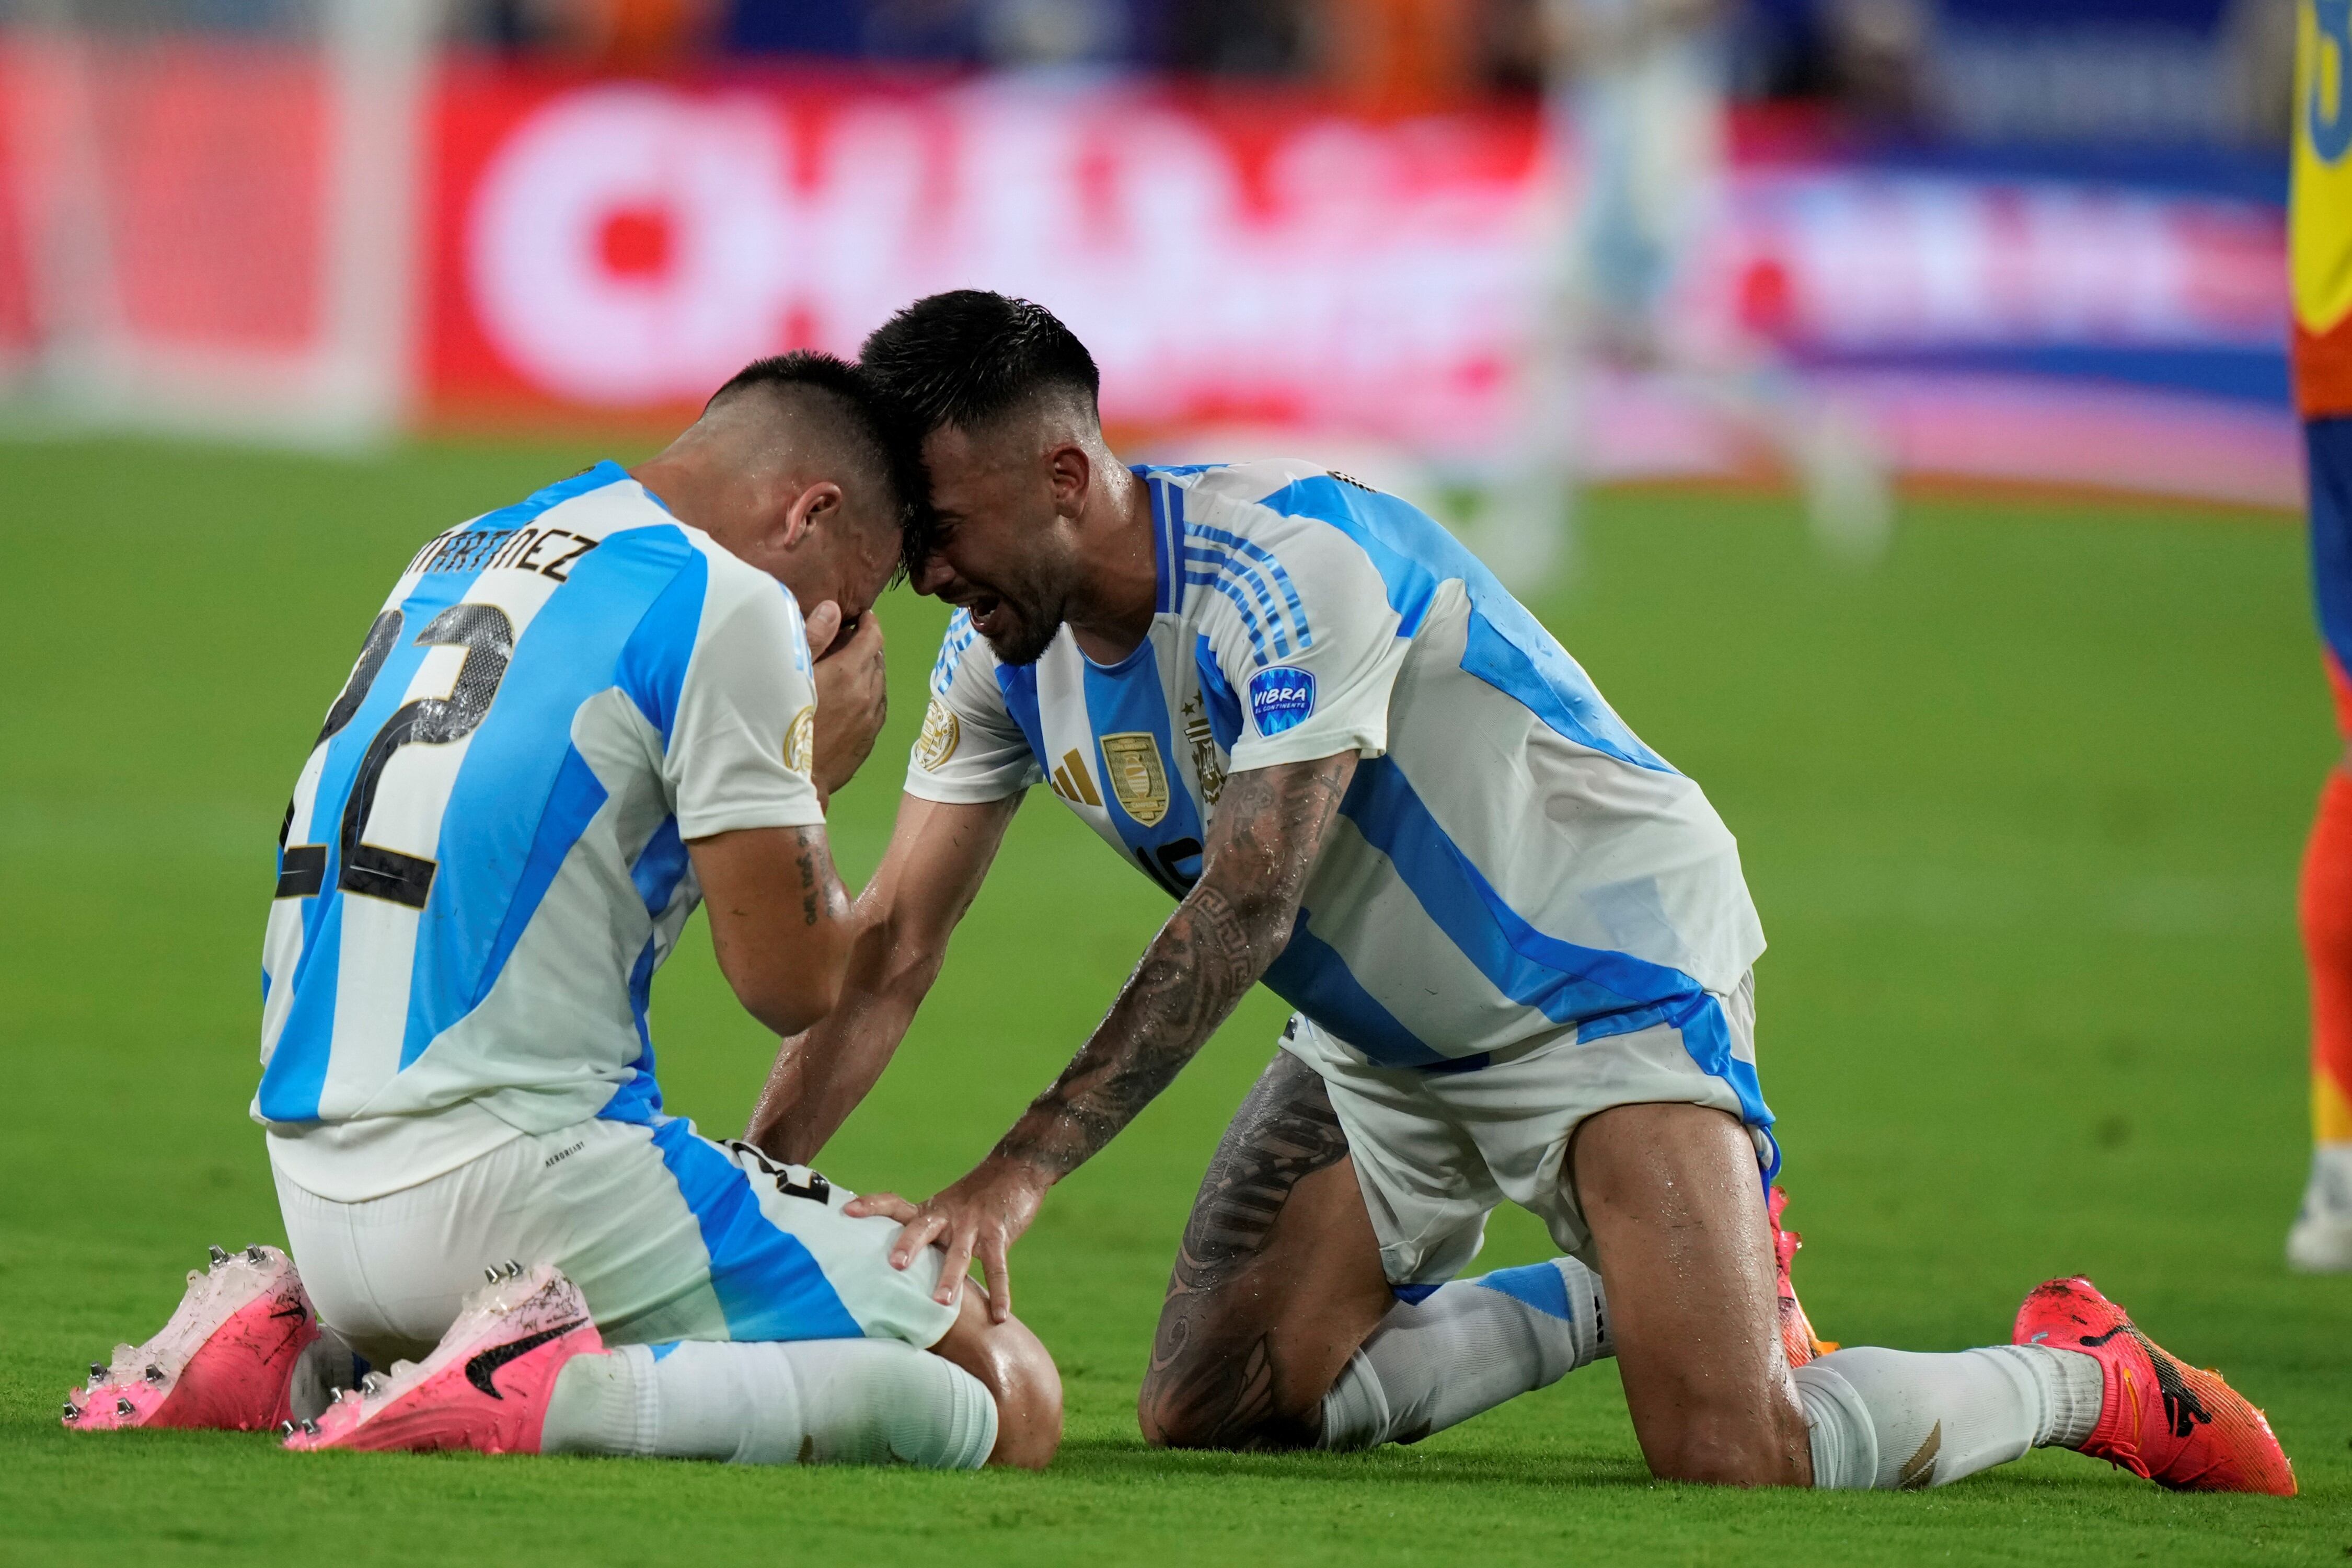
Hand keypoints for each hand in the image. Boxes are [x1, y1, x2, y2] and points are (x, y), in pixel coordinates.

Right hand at [808, 605, 885, 801]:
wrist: (789, 779)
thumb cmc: (780, 722)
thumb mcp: (790, 673)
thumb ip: (813, 638)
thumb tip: (834, 609)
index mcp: (848, 672)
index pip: (873, 637)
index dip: (869, 622)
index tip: (862, 616)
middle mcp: (867, 693)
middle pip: (877, 658)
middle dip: (867, 644)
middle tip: (848, 639)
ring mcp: (871, 718)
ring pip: (879, 682)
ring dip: (869, 670)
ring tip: (850, 666)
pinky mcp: (869, 738)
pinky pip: (877, 706)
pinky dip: (870, 693)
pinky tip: (853, 695)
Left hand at [845, 1155, 1048, 1322]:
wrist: (1016, 1169)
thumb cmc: (973, 1198)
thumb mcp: (943, 1210)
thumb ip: (922, 1233)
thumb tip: (889, 1268)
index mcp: (929, 1210)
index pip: (894, 1203)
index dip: (870, 1205)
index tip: (845, 1211)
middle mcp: (947, 1215)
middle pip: (922, 1227)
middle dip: (909, 1245)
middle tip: (895, 1265)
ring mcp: (973, 1223)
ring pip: (960, 1253)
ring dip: (950, 1278)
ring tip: (940, 1303)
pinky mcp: (999, 1233)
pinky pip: (998, 1266)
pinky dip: (1000, 1293)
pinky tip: (999, 1315)